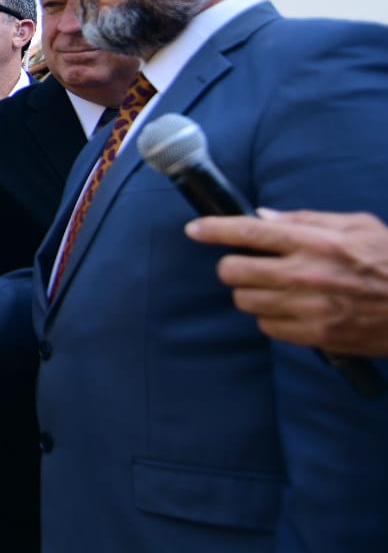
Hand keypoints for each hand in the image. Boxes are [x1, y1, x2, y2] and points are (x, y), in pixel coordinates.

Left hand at [187, 209, 387, 356]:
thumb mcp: (358, 226)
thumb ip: (306, 220)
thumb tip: (263, 217)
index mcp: (315, 241)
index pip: (249, 232)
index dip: (214, 229)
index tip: (194, 229)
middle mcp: (307, 273)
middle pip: (234, 271)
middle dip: (232, 266)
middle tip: (245, 265)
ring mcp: (310, 307)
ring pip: (244, 301)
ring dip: (249, 293)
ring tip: (271, 288)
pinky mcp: (316, 335)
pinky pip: (267, 326)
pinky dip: (270, 318)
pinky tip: (290, 309)